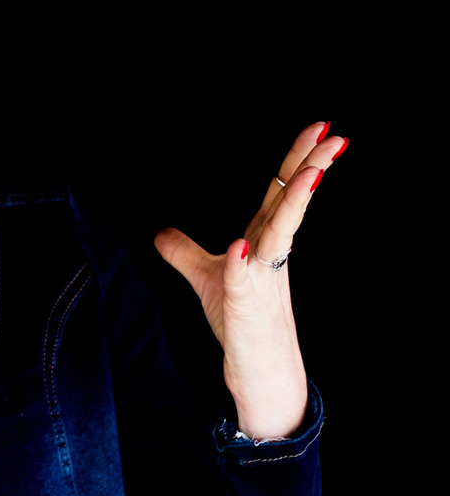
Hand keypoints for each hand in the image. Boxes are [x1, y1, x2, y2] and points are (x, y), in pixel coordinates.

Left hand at [154, 121, 346, 439]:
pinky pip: (243, 281)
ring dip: (293, 204)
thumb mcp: (207, 278)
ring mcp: (261, 279)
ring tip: (309, 175)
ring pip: (280, 234)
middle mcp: (268, 253)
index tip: (319, 126)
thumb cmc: (238, 322)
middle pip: (289, 203)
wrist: (256, 368)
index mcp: (262, 240)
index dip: (296, 159)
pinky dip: (241, 264)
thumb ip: (185, 253)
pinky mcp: (247, 307)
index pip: (279, 192)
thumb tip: (160, 232)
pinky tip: (240, 248)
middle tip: (335, 136)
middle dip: (311, 168)